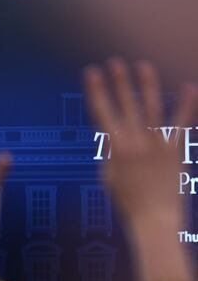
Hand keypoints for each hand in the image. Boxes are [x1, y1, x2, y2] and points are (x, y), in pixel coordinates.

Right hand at [84, 59, 196, 232]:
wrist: (155, 218)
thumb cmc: (128, 201)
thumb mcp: (108, 175)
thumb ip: (110, 152)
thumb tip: (112, 136)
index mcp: (114, 147)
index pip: (101, 111)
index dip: (96, 90)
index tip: (92, 72)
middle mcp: (135, 141)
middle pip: (125, 104)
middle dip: (119, 81)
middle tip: (115, 62)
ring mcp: (157, 143)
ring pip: (151, 106)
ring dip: (146, 84)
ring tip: (143, 66)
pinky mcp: (176, 148)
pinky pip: (181, 122)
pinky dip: (185, 104)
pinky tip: (188, 87)